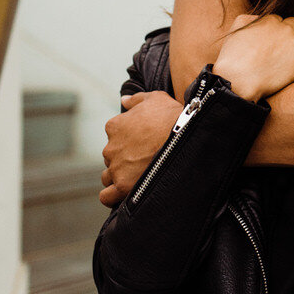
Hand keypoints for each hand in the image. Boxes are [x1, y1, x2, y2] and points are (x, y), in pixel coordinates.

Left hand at [99, 90, 182, 206]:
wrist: (185, 136)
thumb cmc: (172, 116)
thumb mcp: (156, 98)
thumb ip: (136, 99)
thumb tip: (123, 100)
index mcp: (115, 126)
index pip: (114, 135)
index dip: (128, 139)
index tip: (143, 142)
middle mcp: (110, 147)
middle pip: (112, 156)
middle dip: (124, 158)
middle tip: (145, 158)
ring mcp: (116, 167)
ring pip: (108, 176)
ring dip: (118, 176)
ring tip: (138, 175)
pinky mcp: (123, 185)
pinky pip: (107, 196)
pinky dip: (112, 196)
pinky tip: (123, 193)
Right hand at [215, 14, 293, 101]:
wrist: (239, 81)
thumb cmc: (233, 61)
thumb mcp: (234, 31)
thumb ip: (248, 19)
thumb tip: (259, 18)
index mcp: (269, 21)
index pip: (280, 20)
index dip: (278, 31)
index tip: (274, 43)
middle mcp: (284, 27)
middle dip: (292, 33)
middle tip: (286, 49)